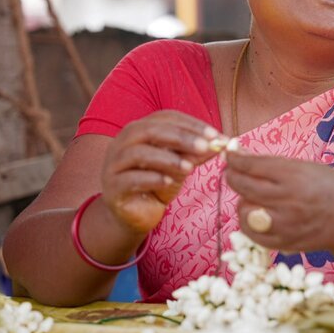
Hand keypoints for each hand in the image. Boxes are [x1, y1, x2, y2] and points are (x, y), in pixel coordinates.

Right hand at [101, 110, 222, 233]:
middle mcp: (123, 142)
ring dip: (167, 158)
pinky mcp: (112, 187)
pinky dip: (151, 179)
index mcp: (140, 129)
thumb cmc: (158, 184)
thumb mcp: (181, 166)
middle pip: (150, 130)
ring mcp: (114, 164)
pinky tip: (168, 182)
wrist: (135, 215)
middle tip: (206, 146)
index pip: (166, 118)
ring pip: (138, 153)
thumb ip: (196, 153)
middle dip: (181, 137)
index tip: (216, 135)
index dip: (192, 124)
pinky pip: (130, 179)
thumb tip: (221, 143)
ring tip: (190, 168)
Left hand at [224, 151, 333, 256]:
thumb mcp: (306, 167)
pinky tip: (254, 214)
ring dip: (241, 201)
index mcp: (295, 176)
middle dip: (232, 176)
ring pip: (244, 210)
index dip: (235, 159)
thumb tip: (243, 155)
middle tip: (232, 172)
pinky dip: (248, 222)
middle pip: (244, 186)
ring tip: (249, 196)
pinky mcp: (283, 242)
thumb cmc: (331, 188)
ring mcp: (285, 223)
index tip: (229, 155)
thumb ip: (274, 164)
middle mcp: (288, 199)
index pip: (253, 165)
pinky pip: (252, 233)